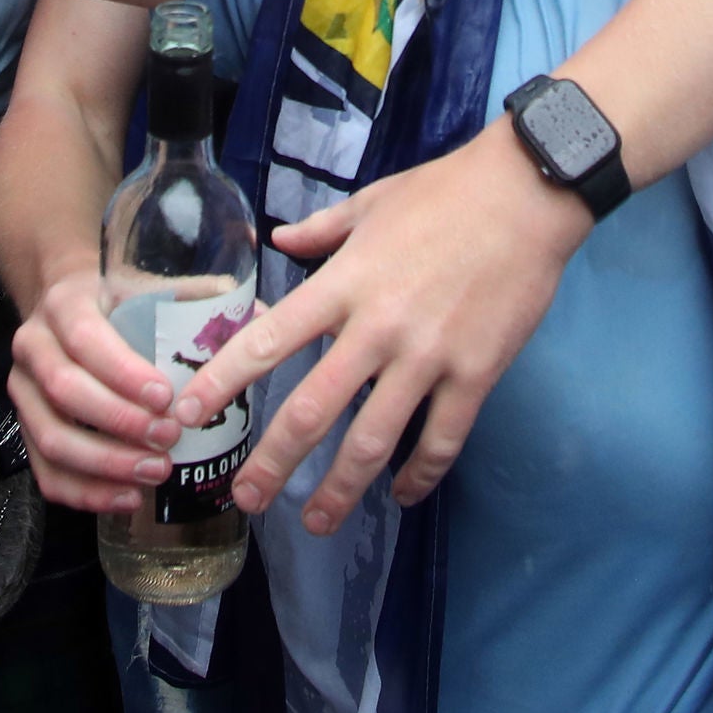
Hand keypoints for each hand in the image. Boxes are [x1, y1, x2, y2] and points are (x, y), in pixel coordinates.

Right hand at [7, 272, 183, 512]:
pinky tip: (129, 498)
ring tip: (156, 473)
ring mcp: (23, 391)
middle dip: (120, 423)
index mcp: (64, 304)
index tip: (165, 397)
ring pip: (51, 438)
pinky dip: (85, 493)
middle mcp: (33, 346)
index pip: (86, 339)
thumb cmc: (120, 301)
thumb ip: (197, 297)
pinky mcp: (25, 428)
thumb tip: (256, 316)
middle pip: (64, 392)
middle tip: (169, 439)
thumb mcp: (149, 285)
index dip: (122, 373)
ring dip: (105, 464)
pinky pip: (46, 472)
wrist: (68, 307)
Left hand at [171, 122, 590, 533]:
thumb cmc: (445, 192)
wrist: (527, 194)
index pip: (269, 339)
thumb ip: (322, 230)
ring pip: (374, 440)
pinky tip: (403, 494)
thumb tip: (279, 238)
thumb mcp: (371, 202)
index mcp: (344, 283)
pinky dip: (419, 475)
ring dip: (340, 488)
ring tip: (316, 521)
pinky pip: (442, 440)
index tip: (186, 414)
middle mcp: (377, 327)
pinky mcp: (476, 374)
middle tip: (245, 498)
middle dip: (273, 462)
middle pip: (313, 410)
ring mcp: (429, 356)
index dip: (222, 381)